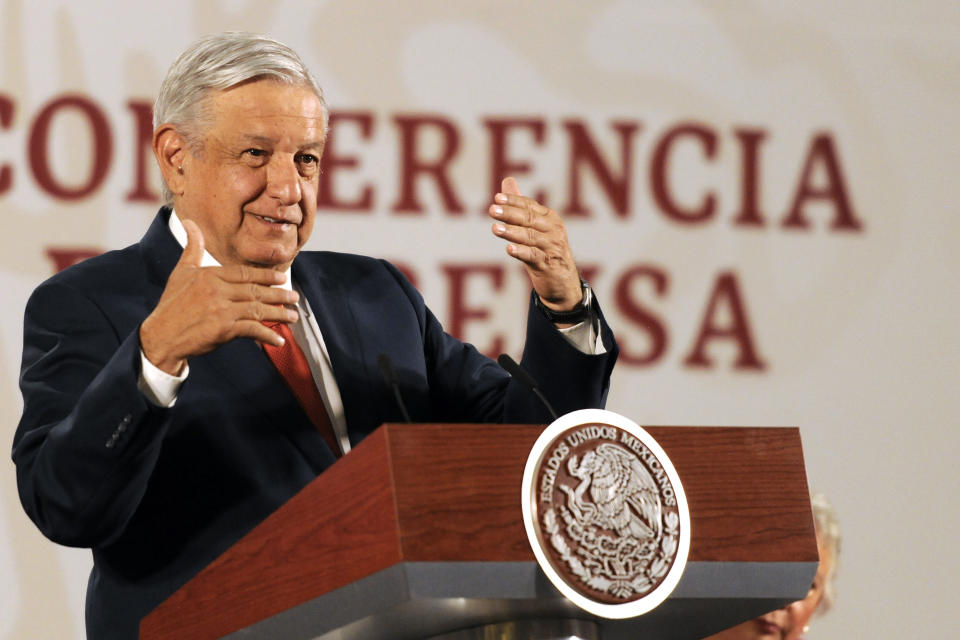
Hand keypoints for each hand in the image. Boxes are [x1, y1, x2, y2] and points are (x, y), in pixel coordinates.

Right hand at [139, 220, 299, 374]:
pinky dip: (267, 335)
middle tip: (295, 297)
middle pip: (255, 290)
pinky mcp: (223, 329)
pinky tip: (279, 340)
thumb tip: (189, 221)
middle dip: (279, 294)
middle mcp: (216, 290)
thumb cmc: (172, 304)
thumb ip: (192, 248)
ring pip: (258, 309)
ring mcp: (220, 310)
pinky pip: (252, 330)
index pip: (245, 273)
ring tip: (293, 316)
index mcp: (210, 275)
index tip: (282, 278)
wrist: (160, 336)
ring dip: (279, 314)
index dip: (266, 276)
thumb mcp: (181, 272)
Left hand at [489, 177, 582, 310]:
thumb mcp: (535, 226)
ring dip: (512, 232)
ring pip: (530, 237)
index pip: (530, 206)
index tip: (497, 198)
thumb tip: (507, 180)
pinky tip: (509, 249)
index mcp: (549, 218)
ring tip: (495, 228)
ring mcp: (551, 248)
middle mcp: (553, 230)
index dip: (514, 201)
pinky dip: (521, 252)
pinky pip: (533, 256)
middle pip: (529, 219)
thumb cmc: (545, 249)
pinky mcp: (548, 265)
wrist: (562, 280)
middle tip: (492, 210)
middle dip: (510, 214)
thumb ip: (521, 205)